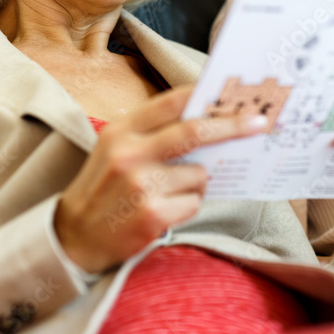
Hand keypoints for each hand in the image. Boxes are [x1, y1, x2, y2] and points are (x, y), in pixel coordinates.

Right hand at [54, 86, 267, 272]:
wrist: (73, 237)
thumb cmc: (104, 189)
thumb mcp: (116, 149)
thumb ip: (153, 134)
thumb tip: (209, 123)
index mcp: (122, 131)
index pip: (171, 102)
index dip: (206, 96)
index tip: (233, 95)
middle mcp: (131, 154)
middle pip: (194, 132)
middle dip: (232, 126)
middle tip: (259, 123)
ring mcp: (142, 186)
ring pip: (199, 175)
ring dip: (196, 184)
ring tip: (168, 193)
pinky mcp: (153, 215)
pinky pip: (194, 203)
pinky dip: (187, 207)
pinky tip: (164, 211)